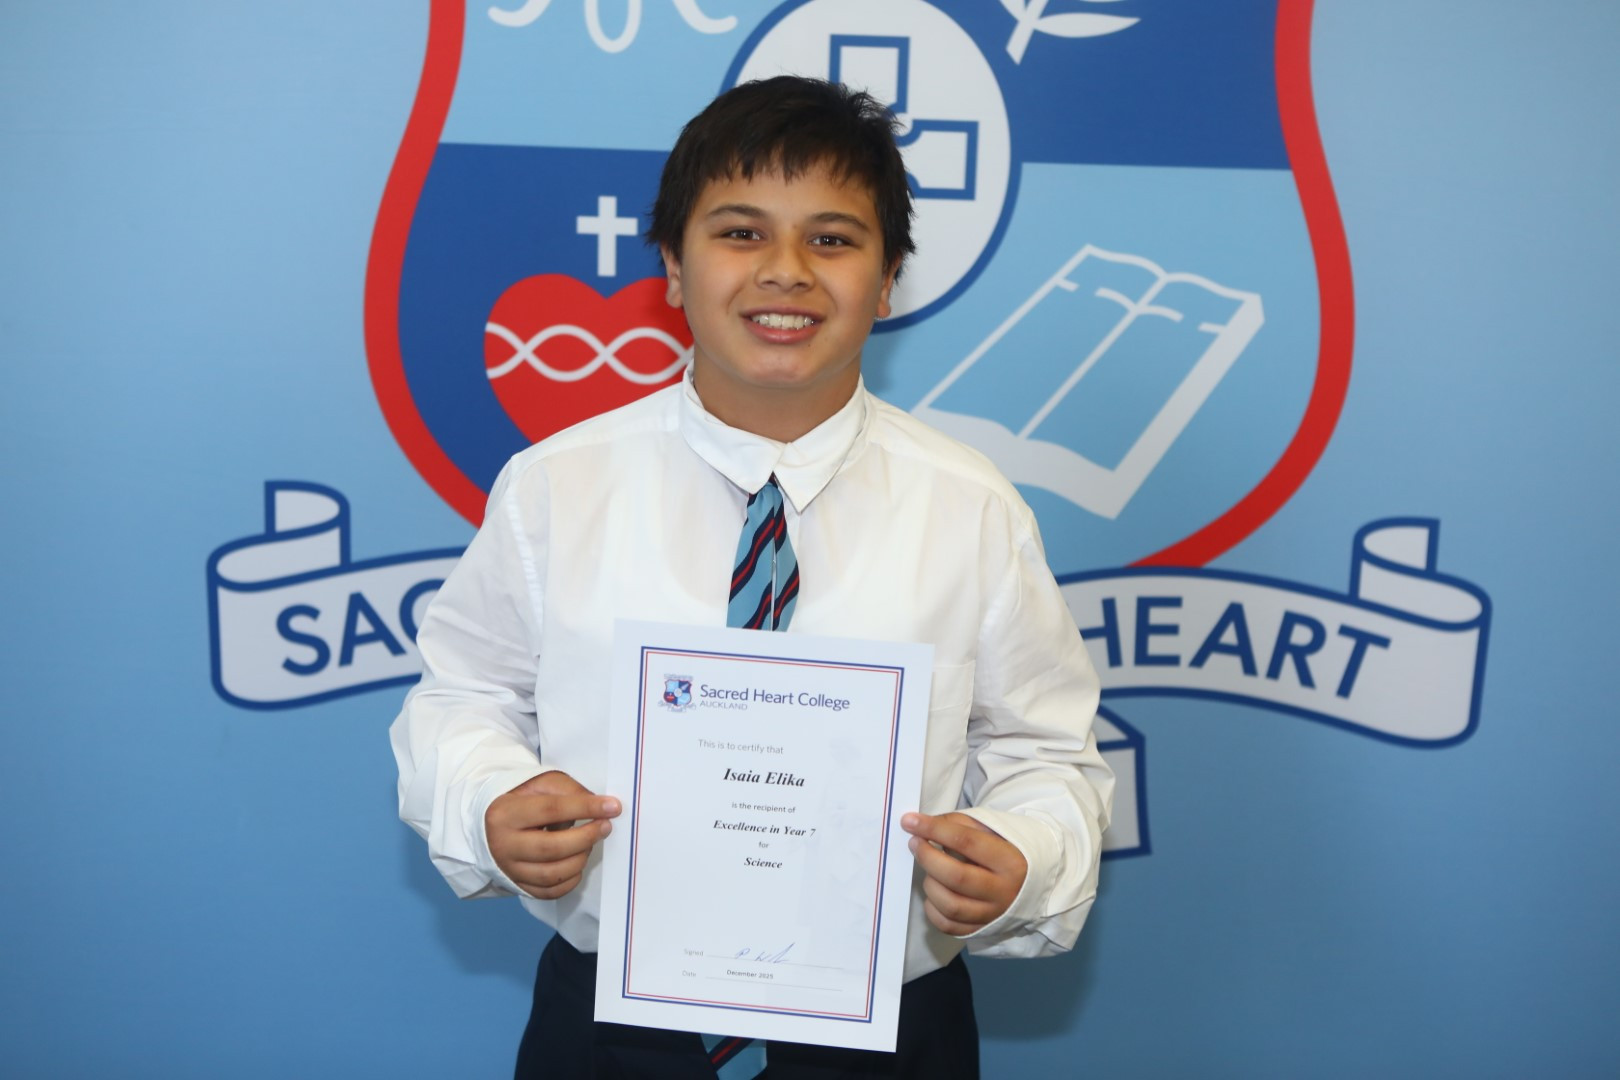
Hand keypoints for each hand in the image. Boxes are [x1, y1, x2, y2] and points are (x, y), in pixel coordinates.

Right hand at [486, 771, 620, 899]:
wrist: (494, 825)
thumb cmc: (522, 801)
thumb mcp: (541, 784)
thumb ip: (569, 790)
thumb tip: (598, 805)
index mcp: (504, 814)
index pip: (550, 810)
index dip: (585, 808)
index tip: (612, 806)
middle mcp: (502, 845)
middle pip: (551, 848)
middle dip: (586, 837)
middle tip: (605, 826)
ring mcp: (509, 869)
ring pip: (552, 874)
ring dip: (580, 859)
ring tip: (589, 843)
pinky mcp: (518, 885)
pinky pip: (550, 892)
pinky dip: (571, 879)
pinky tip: (577, 862)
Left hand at [902, 812, 1027, 935]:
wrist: (1033, 882)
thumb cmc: (1006, 849)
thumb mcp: (991, 829)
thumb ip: (958, 824)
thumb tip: (922, 826)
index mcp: (1010, 860)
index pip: (966, 841)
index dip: (934, 829)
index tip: (910, 821)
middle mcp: (1004, 891)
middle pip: (956, 877)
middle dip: (927, 857)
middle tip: (914, 843)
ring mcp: (993, 914)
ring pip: (950, 905)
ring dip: (930, 884)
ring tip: (929, 870)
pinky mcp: (981, 930)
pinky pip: (948, 925)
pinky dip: (933, 909)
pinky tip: (934, 893)